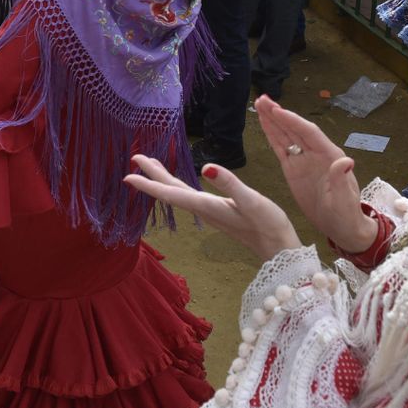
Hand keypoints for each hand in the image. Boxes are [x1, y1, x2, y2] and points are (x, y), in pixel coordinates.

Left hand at [125, 154, 300, 259]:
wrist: (279, 249)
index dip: (149, 184)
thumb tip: (206, 167)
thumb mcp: (252, 201)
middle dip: (152, 176)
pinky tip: (178, 183)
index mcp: (207, 206)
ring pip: (179, 194)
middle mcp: (204, 210)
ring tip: (150, 165)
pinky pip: (189, 196)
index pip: (172, 194)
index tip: (128, 176)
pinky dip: (178, 186)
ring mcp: (210, 212)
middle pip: (171, 192)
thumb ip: (229, 184)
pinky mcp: (218, 212)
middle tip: (134, 158)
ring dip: (163, 180)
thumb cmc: (268, 224)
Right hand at [254, 96, 374, 251]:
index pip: (309, 133)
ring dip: (273, 120)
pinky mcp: (293, 169)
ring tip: (260, 104)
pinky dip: (272, 135)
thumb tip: (346, 160)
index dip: (293, 121)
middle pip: (295, 128)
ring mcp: (304, 160)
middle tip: (262, 99)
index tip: (277, 110)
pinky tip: (264, 123)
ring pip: (286, 135)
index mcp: (330, 156)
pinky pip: (281, 148)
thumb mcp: (344, 200)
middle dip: (279, 114)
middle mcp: (316, 153)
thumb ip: (341, 180)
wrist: (342, 228)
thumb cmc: (346, 215)